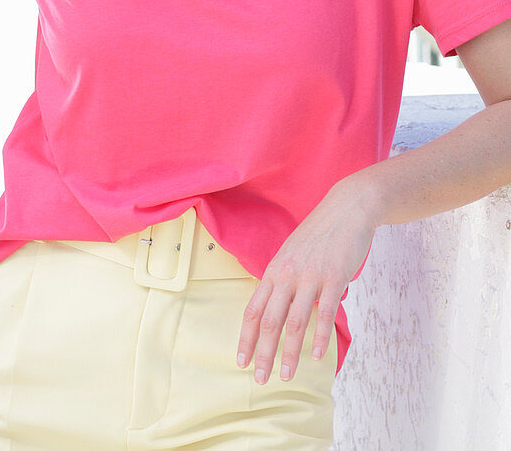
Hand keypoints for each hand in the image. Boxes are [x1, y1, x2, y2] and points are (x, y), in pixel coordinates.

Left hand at [236, 176, 377, 383]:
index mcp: (274, 271)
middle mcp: (287, 274)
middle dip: (262, 353)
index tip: (241, 361)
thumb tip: (278, 308)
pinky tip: (319, 356)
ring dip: (289, 353)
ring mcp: (310, 276)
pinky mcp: (334, 277)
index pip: (253, 310)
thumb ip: (283, 281)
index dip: (246, 338)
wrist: (346, 208)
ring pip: (294, 321)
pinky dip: (320, 336)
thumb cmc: (319, 234)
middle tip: (259, 379)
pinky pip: (325, 312)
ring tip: (286, 375)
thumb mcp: (291, 254)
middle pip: (269, 321)